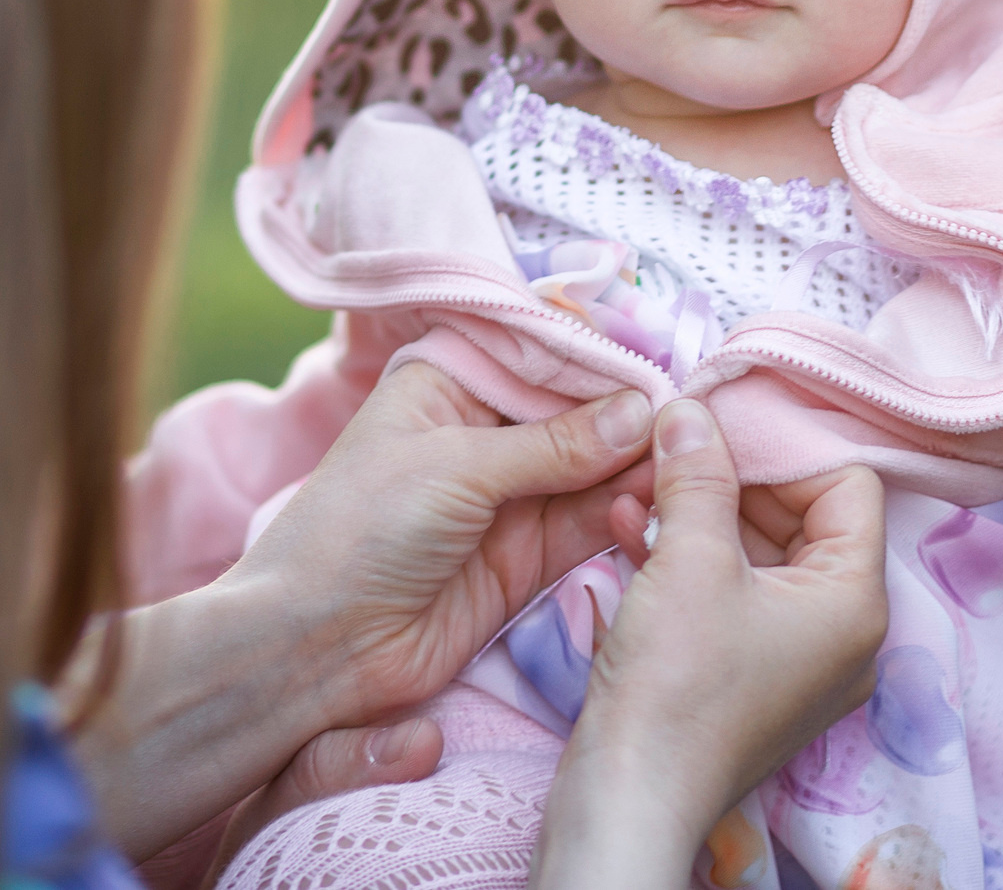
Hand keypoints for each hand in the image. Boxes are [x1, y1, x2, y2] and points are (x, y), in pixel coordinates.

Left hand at [71, 364, 655, 860]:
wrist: (313, 649)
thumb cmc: (359, 531)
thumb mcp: (457, 467)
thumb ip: (555, 444)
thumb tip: (643, 409)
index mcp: (449, 383)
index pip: (539, 354)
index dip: (599, 357)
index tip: (663, 358)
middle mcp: (483, 432)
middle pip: (575, 410)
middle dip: (628, 412)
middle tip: (688, 415)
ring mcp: (507, 496)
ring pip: (591, 467)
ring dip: (634, 463)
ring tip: (684, 456)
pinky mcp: (526, 557)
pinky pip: (587, 522)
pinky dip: (623, 510)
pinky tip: (657, 496)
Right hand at [531, 399, 887, 889]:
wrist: (629, 798)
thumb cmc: (676, 686)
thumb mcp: (689, 559)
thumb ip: (698, 475)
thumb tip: (692, 411)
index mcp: (856, 600)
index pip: (847, 484)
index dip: (784, 449)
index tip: (722, 424)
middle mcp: (842, 631)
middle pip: (803, 517)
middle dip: (732, 478)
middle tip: (673, 445)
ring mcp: (797, 659)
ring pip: (758, 555)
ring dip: (699, 514)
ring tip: (640, 481)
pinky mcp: (748, 676)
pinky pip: (731, 595)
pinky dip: (687, 559)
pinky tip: (628, 526)